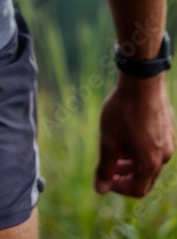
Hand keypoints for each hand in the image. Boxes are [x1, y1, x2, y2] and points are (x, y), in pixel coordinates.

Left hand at [95, 75, 174, 196]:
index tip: (104, 176)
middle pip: (145, 178)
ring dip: (132, 162)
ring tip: (116, 149)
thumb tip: (100, 190)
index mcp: (150, 163)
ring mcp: (169, 142)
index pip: (137, 190)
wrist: (142, 81)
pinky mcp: (168, 129)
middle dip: (126, 176)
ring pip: (150, 162)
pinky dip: (141, 149)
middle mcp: (164, 156)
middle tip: (109, 165)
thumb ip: (105, 168)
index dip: (118, 188)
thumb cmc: (123, 111)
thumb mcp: (109, 140)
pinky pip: (155, 148)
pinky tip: (127, 134)